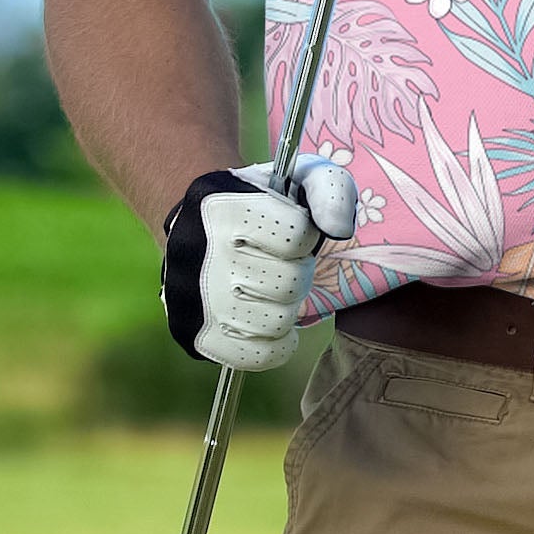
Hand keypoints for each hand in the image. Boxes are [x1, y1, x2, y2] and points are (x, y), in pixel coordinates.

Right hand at [160, 155, 357, 370]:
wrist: (199, 223)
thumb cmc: (263, 200)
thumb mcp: (301, 176)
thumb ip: (332, 191)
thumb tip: (340, 230)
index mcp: (225, 208)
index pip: (297, 236)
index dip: (306, 234)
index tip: (293, 230)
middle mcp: (201, 256)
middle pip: (289, 284)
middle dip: (298, 271)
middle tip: (283, 262)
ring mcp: (193, 302)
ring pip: (276, 322)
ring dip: (286, 306)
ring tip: (272, 288)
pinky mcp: (194, 336)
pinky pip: (257, 356)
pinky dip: (276, 344)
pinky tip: (271, 319)